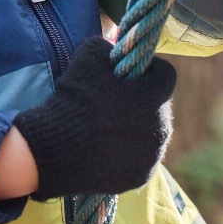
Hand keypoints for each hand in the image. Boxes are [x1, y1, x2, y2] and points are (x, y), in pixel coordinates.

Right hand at [13, 38, 175, 199]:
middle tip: (111, 101)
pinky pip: (139, 158)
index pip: (165, 74)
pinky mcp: (140, 177)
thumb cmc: (75, 98)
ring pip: (151, 134)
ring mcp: (152, 155)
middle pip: (158, 106)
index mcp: (155, 96)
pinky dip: (126, 152)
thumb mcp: (89, 54)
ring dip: (135, 128)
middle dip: (140, 101)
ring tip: (104, 128)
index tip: (127, 73)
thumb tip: (114, 48)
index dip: (147, 69)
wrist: (57, 147)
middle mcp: (162, 127)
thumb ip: (108, 47)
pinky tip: (102, 148)